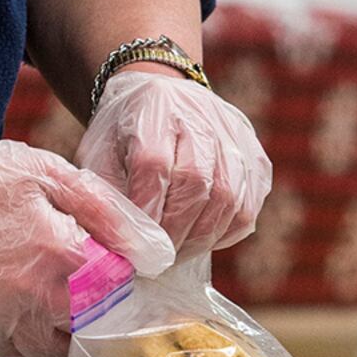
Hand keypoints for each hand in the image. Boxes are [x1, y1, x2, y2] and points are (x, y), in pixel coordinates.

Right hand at [0, 109, 174, 356]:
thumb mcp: (47, 172)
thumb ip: (107, 210)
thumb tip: (155, 250)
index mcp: (63, 255)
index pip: (119, 289)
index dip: (120, 277)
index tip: (111, 265)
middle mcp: (36, 298)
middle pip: (91, 329)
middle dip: (97, 312)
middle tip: (83, 286)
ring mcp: (1, 321)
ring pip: (54, 352)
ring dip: (64, 334)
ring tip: (53, 301)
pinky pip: (14, 354)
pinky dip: (26, 341)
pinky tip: (19, 308)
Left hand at [74, 69, 270, 253]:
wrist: (161, 99)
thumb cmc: (124, 133)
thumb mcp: (99, 152)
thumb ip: (105, 193)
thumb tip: (122, 246)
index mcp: (155, 108)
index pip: (154, 163)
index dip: (146, 210)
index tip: (135, 242)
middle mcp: (201, 115)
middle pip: (196, 182)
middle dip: (174, 230)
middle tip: (157, 258)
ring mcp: (236, 136)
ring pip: (228, 199)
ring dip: (200, 238)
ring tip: (177, 253)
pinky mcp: (257, 158)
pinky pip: (247, 209)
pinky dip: (224, 234)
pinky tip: (200, 238)